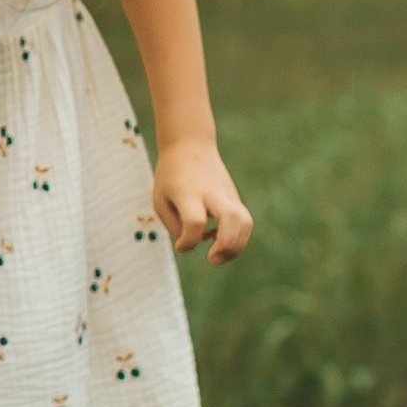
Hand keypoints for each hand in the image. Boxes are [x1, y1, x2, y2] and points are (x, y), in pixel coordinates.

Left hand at [153, 138, 252, 264]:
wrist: (190, 146)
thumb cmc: (170, 176)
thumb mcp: (160, 200)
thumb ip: (174, 226)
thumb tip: (196, 243)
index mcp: (188, 192)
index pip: (195, 221)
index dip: (188, 241)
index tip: (180, 247)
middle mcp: (212, 193)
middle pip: (231, 219)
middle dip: (227, 246)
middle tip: (212, 260)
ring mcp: (227, 195)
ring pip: (245, 221)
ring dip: (237, 246)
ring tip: (219, 257)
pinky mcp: (235, 199)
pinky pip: (244, 223)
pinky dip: (237, 239)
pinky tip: (218, 240)